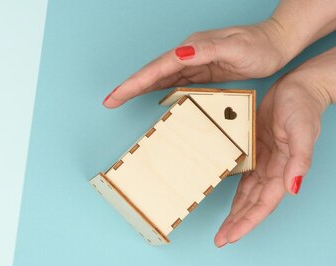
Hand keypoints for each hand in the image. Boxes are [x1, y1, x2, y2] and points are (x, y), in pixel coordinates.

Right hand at [103, 19, 287, 107]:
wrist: (278, 43)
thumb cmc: (259, 46)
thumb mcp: (234, 47)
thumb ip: (205, 51)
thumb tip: (177, 55)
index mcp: (192, 49)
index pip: (156, 67)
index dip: (134, 83)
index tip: (115, 95)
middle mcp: (188, 54)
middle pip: (151, 72)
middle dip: (128, 87)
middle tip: (108, 101)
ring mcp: (193, 62)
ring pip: (159, 77)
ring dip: (138, 89)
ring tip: (118, 101)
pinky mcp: (200, 71)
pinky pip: (172, 81)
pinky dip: (156, 89)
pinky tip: (148, 97)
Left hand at [214, 47, 335, 246]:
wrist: (298, 88)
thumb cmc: (302, 108)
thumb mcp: (302, 131)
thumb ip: (299, 160)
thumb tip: (294, 188)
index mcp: (284, 170)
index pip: (263, 204)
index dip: (247, 222)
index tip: (230, 237)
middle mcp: (274, 171)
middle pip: (253, 205)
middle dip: (238, 224)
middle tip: (220, 241)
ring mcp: (264, 163)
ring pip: (248, 196)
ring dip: (236, 214)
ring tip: (222, 231)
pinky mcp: (256, 152)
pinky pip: (245, 179)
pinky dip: (237, 194)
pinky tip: (227, 203)